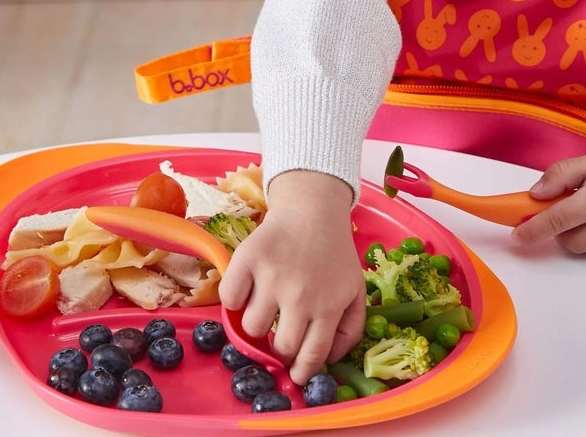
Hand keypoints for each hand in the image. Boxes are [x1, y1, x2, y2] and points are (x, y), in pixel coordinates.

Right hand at [218, 170, 366, 384]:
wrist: (313, 210)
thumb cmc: (334, 255)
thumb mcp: (355, 291)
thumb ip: (349, 331)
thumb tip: (326, 362)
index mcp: (330, 306)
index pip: (311, 357)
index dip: (300, 372)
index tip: (293, 374)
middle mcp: (301, 295)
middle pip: (279, 348)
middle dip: (279, 349)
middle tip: (279, 335)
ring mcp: (272, 277)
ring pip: (251, 328)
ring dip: (256, 322)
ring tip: (268, 303)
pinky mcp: (248, 259)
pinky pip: (230, 299)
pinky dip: (235, 297)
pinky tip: (251, 286)